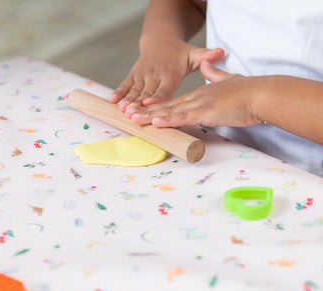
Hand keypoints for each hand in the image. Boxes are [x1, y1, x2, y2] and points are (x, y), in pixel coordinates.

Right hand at [109, 40, 224, 112]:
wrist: (161, 40)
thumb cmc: (180, 53)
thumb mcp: (193, 53)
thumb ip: (205, 56)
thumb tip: (222, 52)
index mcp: (170, 74)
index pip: (164, 89)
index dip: (157, 97)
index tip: (151, 104)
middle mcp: (155, 75)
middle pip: (147, 93)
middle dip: (138, 104)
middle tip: (132, 114)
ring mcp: (143, 75)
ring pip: (135, 90)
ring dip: (128, 100)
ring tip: (121, 110)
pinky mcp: (134, 75)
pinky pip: (126, 84)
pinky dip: (119, 92)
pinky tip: (112, 101)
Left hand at [127, 61, 262, 127]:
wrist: (261, 93)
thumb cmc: (248, 92)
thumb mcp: (228, 81)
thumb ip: (215, 75)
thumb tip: (206, 68)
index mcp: (200, 94)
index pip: (174, 102)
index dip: (157, 106)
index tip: (144, 110)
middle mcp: (196, 98)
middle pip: (167, 106)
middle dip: (147, 111)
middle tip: (129, 115)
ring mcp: (200, 104)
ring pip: (170, 111)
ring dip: (151, 116)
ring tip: (133, 119)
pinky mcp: (207, 112)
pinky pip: (184, 117)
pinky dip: (169, 119)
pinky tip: (156, 122)